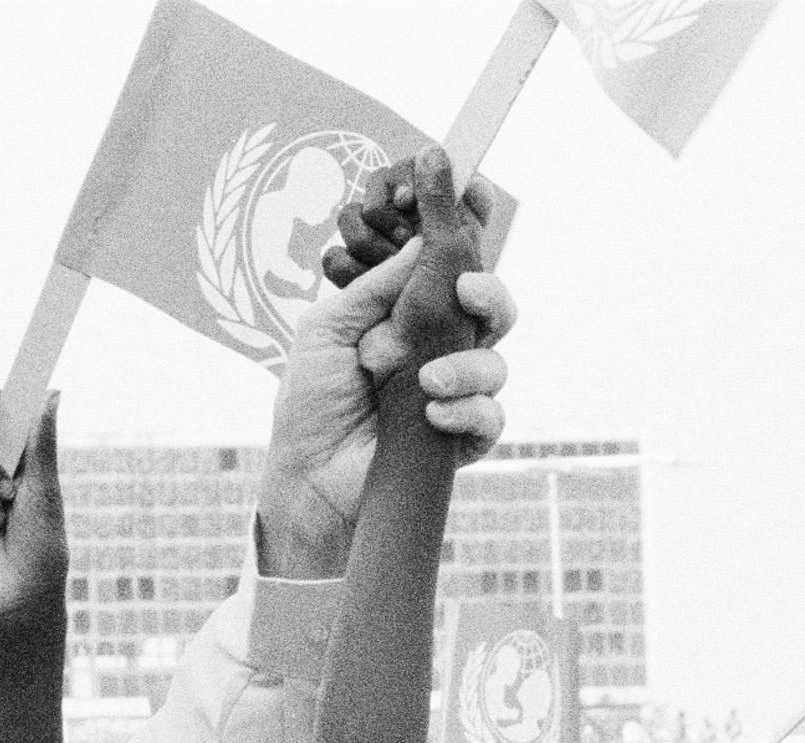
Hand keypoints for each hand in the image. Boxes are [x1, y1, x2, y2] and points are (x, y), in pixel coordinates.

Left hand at [256, 163, 513, 577]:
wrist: (308, 479)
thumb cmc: (311, 404)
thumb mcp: (326, 328)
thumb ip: (375, 285)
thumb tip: (422, 240)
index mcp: (410, 313)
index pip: (454, 266)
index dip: (469, 232)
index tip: (473, 200)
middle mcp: (440, 347)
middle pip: (492, 306)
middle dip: (488, 292)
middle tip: (465, 291)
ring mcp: (454, 392)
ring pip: (496, 361)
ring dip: (467, 364)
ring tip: (427, 380)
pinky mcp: (460, 438)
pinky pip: (490, 415)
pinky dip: (467, 410)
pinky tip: (432, 413)